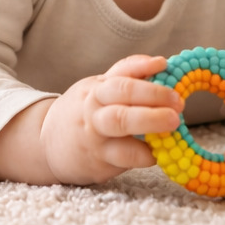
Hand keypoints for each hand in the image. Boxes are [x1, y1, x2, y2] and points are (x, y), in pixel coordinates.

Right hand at [39, 54, 184, 184]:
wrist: (45, 144)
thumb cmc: (82, 114)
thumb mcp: (97, 92)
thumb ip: (125, 81)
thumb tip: (162, 68)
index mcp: (98, 87)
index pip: (121, 70)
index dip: (143, 65)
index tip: (163, 65)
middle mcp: (94, 105)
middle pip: (121, 92)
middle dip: (152, 93)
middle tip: (178, 102)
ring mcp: (94, 132)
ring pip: (119, 121)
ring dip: (149, 120)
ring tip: (173, 122)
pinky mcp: (98, 159)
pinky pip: (124, 156)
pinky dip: (144, 154)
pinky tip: (156, 153)